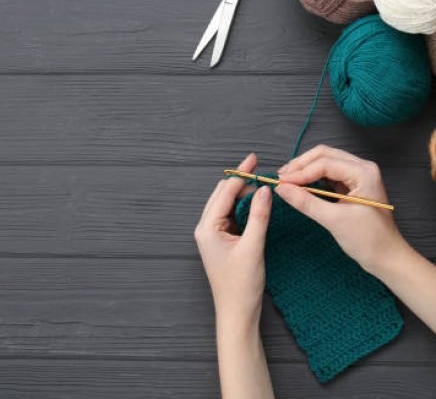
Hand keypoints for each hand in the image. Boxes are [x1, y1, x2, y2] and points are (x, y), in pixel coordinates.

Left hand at [195, 153, 271, 329]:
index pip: (225, 192)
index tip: (255, 160)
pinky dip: (243, 207)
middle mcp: (206, 228)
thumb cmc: (241, 285)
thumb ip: (259, 216)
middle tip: (259, 168)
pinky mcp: (222, 240)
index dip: (241, 174)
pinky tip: (256, 203)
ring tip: (261, 185)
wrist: (237, 312)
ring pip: (228, 204)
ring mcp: (213, 234)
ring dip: (243, 194)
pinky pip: (232, 216)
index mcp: (207, 227)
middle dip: (240, 180)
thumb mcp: (253, 247)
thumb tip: (265, 189)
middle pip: (223, 194)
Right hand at [275, 145, 406, 274]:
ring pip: (324, 161)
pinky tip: (299, 184)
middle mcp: (361, 168)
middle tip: (281, 178)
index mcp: (363, 173)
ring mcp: (357, 175)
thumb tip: (280, 188)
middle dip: (300, 165)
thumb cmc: (368, 240)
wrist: (387, 258)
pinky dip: (311, 176)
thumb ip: (306, 202)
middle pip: (323, 155)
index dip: (300, 172)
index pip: (324, 163)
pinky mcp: (350, 185)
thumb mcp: (334, 220)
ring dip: (304, 168)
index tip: (280, 183)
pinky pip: (327, 173)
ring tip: (286, 179)